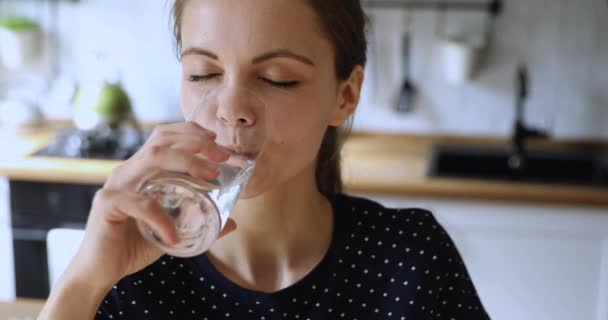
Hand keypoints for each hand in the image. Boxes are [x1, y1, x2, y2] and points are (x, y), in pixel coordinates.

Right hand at [66, 122, 236, 288]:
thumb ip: (198, 222)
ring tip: (210, 178)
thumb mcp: (173, 229)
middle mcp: (127, 171)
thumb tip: (232, 223)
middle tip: (222, 156)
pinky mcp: (107, 204)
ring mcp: (116, 185)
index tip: (216, 140)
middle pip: (161, 141)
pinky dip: (163, 219)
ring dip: (187, 163)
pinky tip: (174, 237)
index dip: (190, 132)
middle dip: (196, 142)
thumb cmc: (133, 246)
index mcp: (140, 170)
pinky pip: (141, 204)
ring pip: (153, 159)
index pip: (163, 137)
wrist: (100, 271)